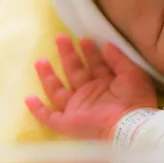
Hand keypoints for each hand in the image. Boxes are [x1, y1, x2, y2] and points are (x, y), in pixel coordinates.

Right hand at [25, 35, 157, 140]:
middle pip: (74, 72)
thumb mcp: (132, 73)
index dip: (90, 52)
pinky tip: (28, 98)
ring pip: (58, 91)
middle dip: (67, 55)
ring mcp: (78, 109)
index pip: (95, 65)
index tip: (85, 38)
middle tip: (60, 37)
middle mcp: (91, 95)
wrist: (130, 124)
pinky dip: (38, 110)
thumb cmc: (134, 99)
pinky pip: (49, 118)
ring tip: (40, 60)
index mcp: (107, 85)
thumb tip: (106, 45)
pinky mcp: (69, 123)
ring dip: (48, 76)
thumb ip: (118, 59)